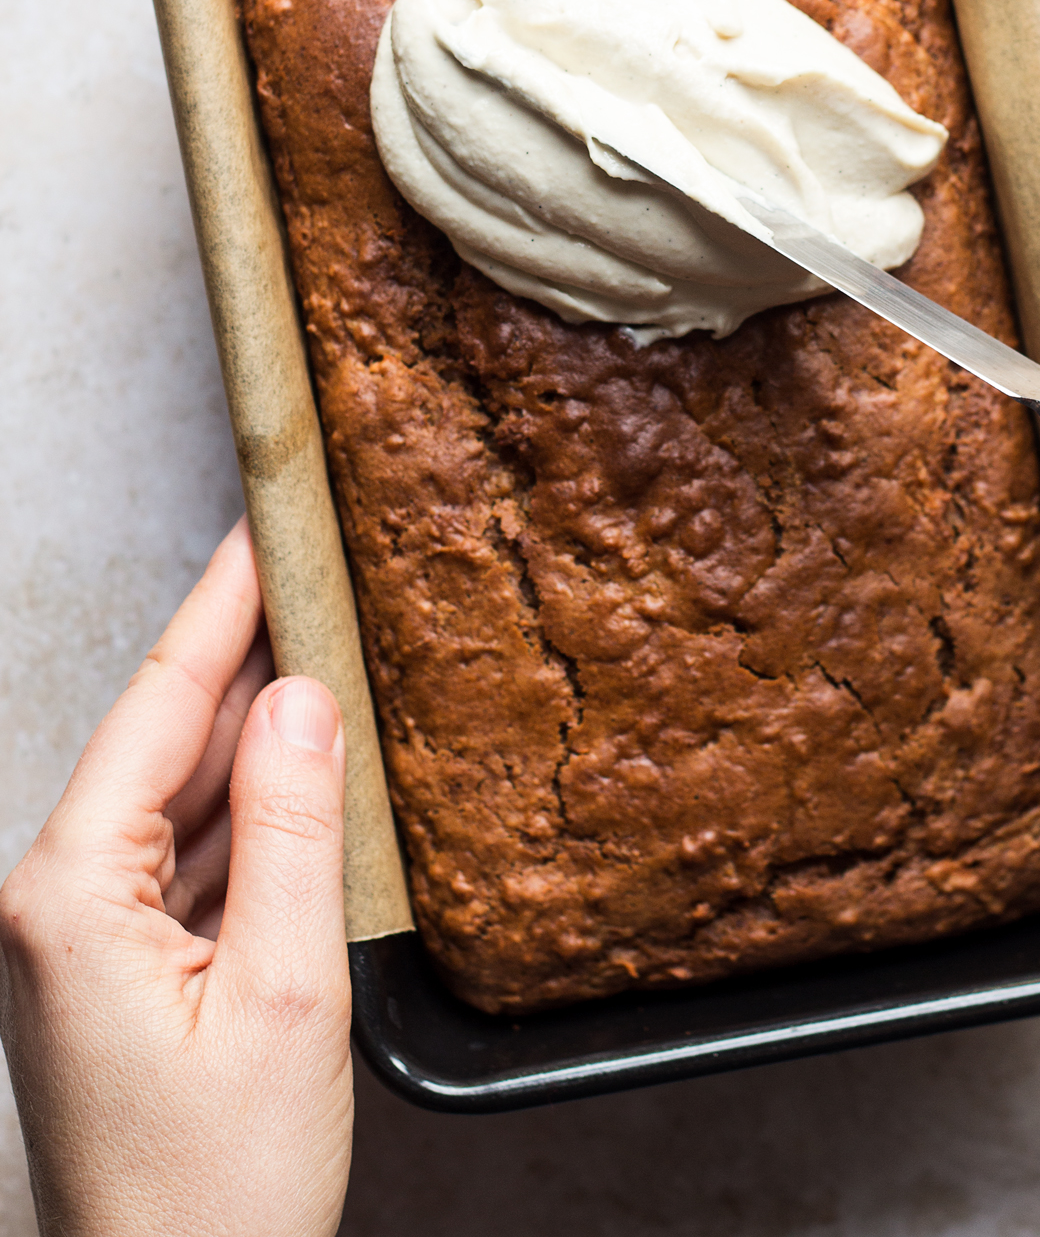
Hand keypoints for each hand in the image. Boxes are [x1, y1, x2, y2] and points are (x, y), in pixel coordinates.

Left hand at [0, 520, 351, 1236]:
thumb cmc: (212, 1195)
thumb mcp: (285, 996)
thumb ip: (298, 830)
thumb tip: (305, 698)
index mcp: (71, 891)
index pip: (162, 703)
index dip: (222, 603)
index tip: (266, 524)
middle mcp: (57, 898)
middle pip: (167, 738)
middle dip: (246, 652)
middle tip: (318, 568)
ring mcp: (84, 936)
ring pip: (183, 795)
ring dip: (256, 732)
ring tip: (328, 648)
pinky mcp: (119, 969)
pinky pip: (192, 856)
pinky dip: (254, 811)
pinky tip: (309, 775)